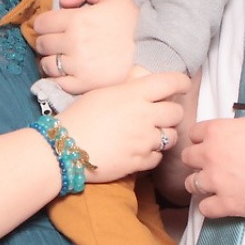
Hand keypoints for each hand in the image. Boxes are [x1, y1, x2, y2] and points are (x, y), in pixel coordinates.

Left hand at [31, 0, 137, 93]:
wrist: (151, 51)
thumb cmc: (130, 23)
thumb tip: (63, 1)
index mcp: (78, 20)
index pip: (41, 23)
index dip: (44, 23)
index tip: (52, 26)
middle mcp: (74, 43)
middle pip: (42, 44)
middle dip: (47, 40)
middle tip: (58, 41)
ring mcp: (78, 66)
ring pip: (47, 64)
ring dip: (51, 60)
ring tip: (64, 57)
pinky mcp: (83, 85)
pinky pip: (57, 82)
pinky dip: (58, 77)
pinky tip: (69, 71)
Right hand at [55, 71, 188, 178]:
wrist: (63, 149)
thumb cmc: (78, 118)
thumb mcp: (103, 93)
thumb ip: (128, 90)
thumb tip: (143, 89)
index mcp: (133, 94)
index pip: (171, 82)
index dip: (181, 82)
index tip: (182, 86)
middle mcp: (143, 115)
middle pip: (176, 113)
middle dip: (171, 114)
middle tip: (161, 116)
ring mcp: (143, 140)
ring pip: (170, 137)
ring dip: (163, 136)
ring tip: (149, 135)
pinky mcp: (139, 162)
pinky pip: (157, 157)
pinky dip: (151, 154)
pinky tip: (138, 151)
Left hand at [181, 113, 244, 218]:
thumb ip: (243, 123)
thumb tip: (242, 127)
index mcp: (217, 131)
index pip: (194, 133)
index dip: (203, 139)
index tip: (212, 144)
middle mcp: (210, 155)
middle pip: (188, 158)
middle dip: (198, 161)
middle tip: (213, 165)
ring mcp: (216, 181)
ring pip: (191, 184)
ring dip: (201, 184)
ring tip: (215, 185)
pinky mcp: (226, 203)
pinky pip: (204, 208)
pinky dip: (210, 206)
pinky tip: (220, 202)